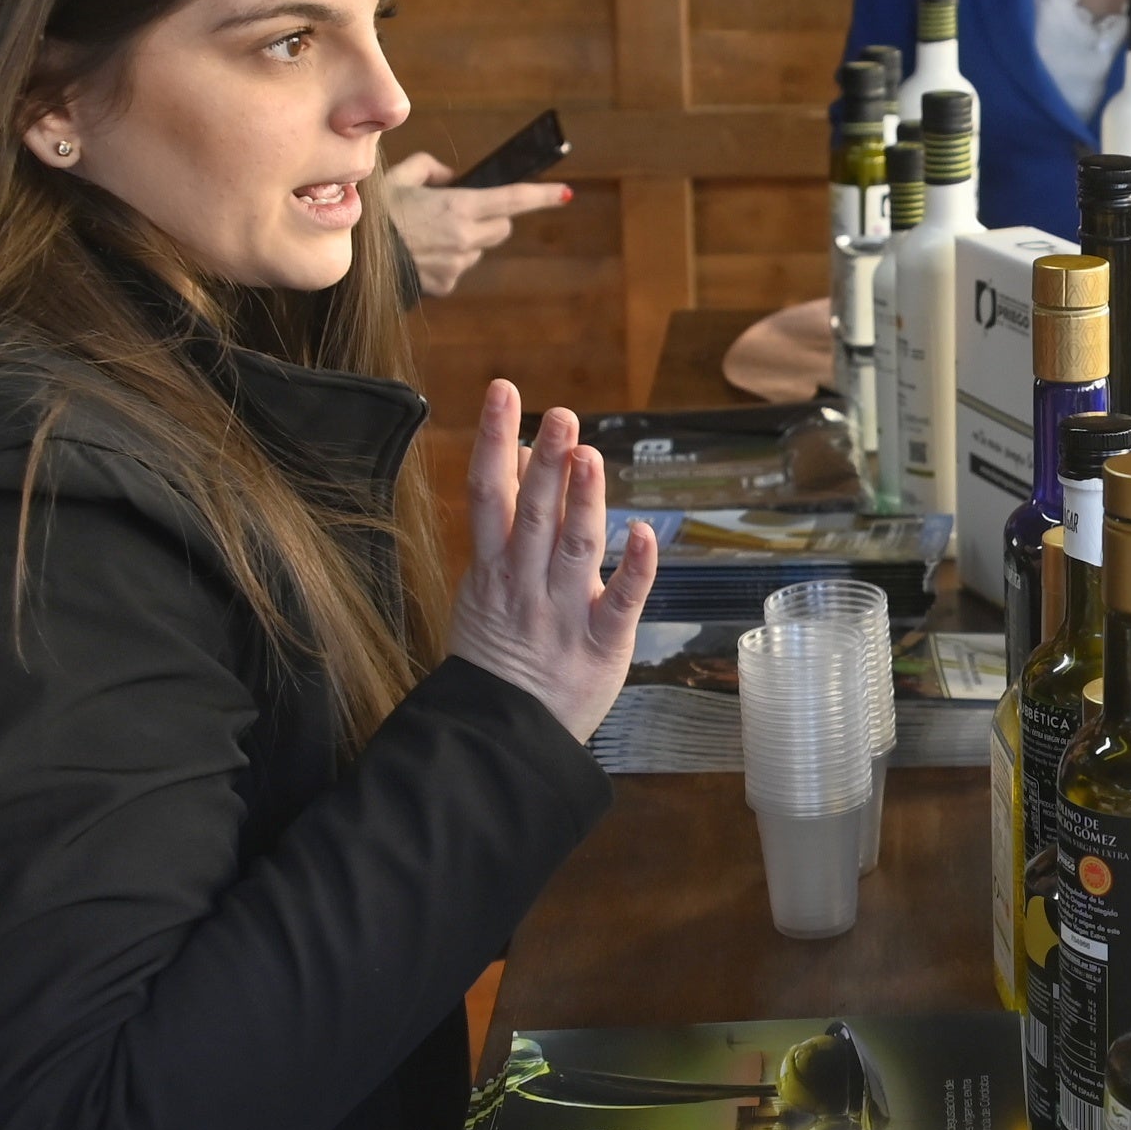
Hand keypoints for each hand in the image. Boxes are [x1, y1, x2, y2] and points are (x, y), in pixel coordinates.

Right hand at [377, 157, 570, 299]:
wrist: (351, 260)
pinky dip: (447, 261)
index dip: (542, 196)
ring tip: (428, 235)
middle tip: (464, 212)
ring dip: (466, 241)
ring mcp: (457, 264)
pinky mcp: (446, 284)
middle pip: (502, 228)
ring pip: (478, 250)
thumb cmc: (373, 213)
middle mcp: (465, 237)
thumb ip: (431, 169)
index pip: (512, 199)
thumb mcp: (398, 177)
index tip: (564, 194)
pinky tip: (420, 254)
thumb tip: (452, 177)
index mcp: (459, 206)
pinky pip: (457, 270)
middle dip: (493, 219)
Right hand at [445, 380, 662, 742]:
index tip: (503, 396)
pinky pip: (621, 602)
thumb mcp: (485, 582)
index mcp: (492, 568)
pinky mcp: (602, 643)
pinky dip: (635, 568)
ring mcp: (563, 613)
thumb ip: (506, 520)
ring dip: (584, 500)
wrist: (504, 733)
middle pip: (534, 515)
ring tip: (589, 454)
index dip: (494, 442)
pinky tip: (645, 532)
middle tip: (561, 416)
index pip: (489, 494)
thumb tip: (518, 454)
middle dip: (546, 463)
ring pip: (574, 548)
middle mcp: (526, 584)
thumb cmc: (499, 652)